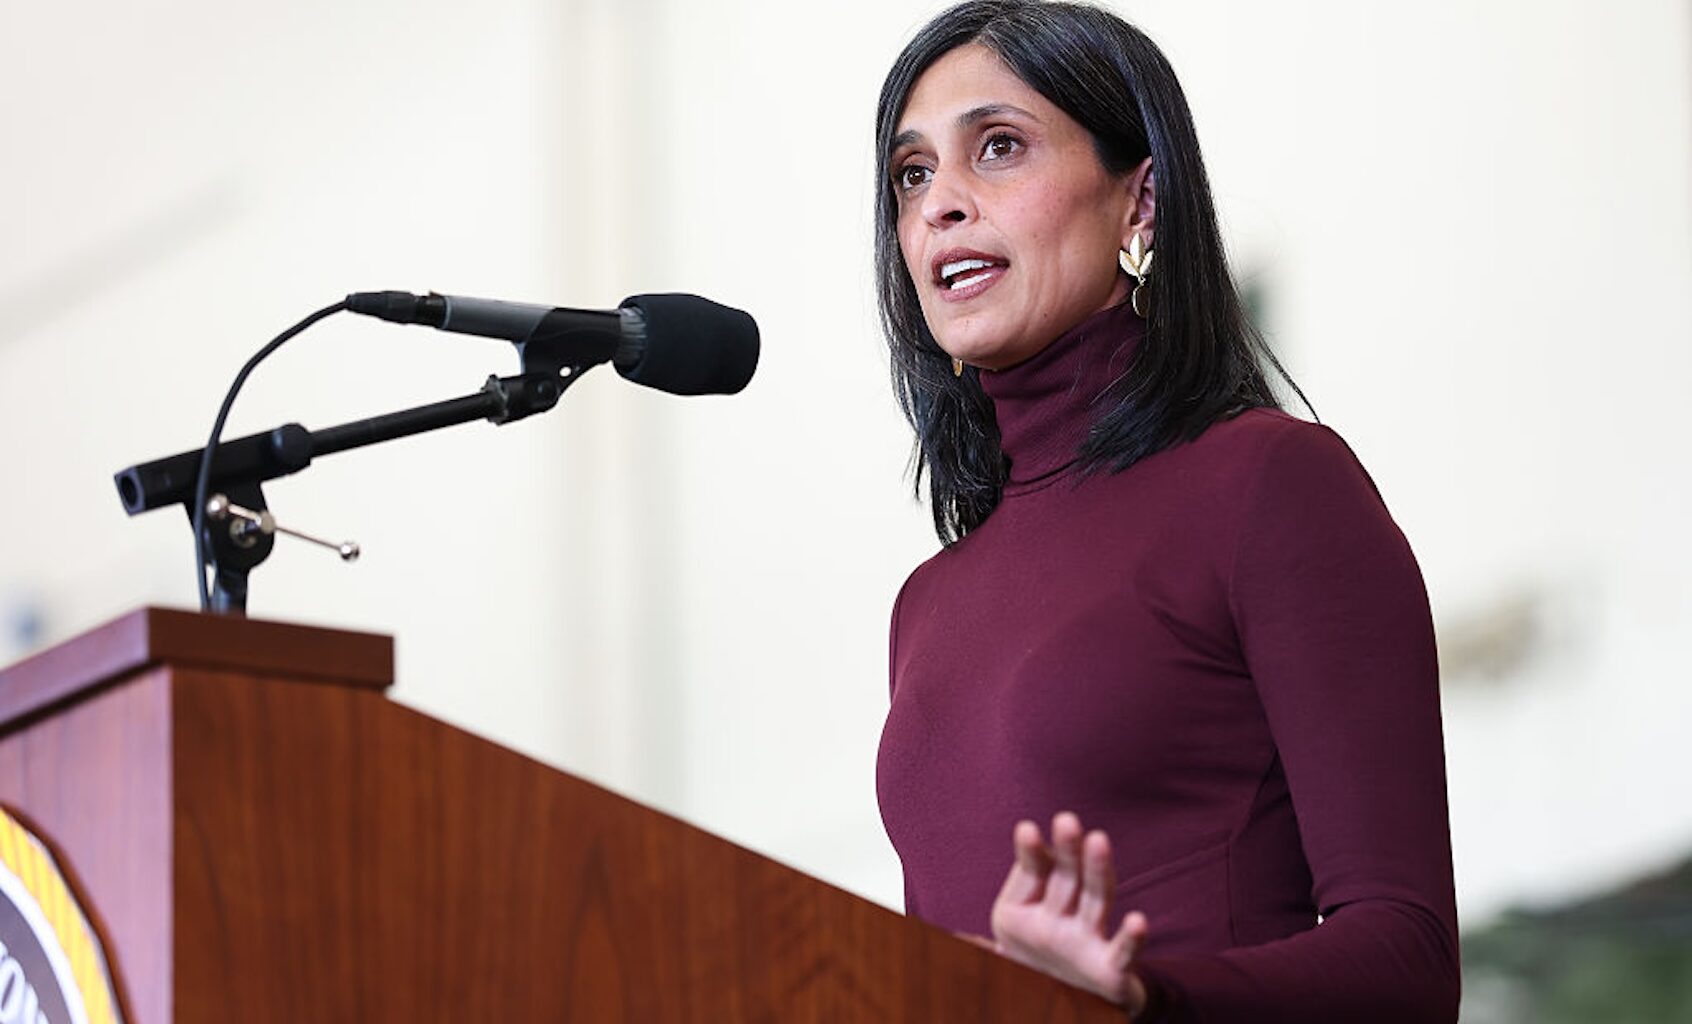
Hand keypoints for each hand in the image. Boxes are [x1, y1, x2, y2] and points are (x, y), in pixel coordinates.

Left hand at [987, 812, 1149, 1014]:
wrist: (1075, 1008)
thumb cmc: (1035, 970)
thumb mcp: (1003, 954)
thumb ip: (981, 947)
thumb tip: (952, 938)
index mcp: (1030, 910)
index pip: (1032, 873)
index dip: (1032, 853)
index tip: (1026, 830)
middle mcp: (1062, 918)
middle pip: (1067, 878)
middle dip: (1067, 850)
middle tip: (1067, 820)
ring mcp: (1088, 940)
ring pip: (1095, 900)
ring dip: (1097, 871)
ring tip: (1098, 840)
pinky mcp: (1112, 969)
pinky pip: (1122, 952)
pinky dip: (1131, 939)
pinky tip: (1139, 920)